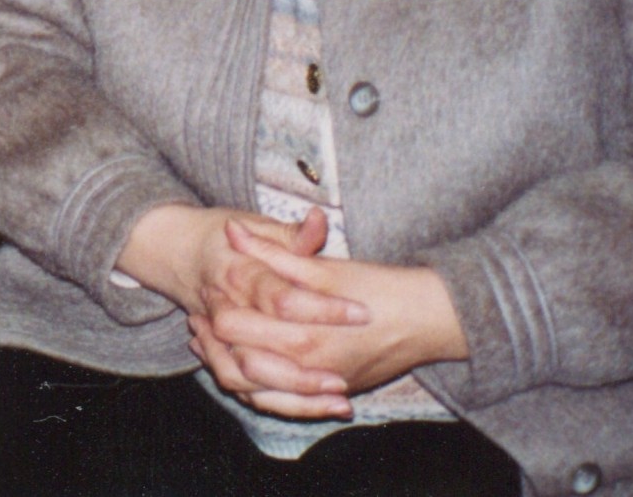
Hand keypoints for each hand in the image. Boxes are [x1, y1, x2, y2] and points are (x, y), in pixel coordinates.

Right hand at [122, 204, 364, 418]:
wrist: (175, 251)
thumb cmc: (223, 239)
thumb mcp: (259, 226)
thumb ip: (292, 235)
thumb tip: (319, 221)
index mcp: (236, 273)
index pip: (280, 298)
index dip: (322, 308)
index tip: (362, 314)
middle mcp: (222, 309)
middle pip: (254, 354)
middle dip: (301, 372)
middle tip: (345, 376)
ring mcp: (216, 337)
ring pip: (245, 379)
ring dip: (293, 395)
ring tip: (339, 397)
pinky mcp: (219, 356)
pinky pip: (244, 391)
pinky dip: (283, 404)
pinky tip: (324, 405)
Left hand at [195, 220, 467, 414]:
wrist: (433, 320)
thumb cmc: (381, 288)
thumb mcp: (324, 269)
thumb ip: (274, 254)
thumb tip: (232, 229)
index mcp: (302, 334)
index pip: (234, 329)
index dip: (214, 309)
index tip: (206, 291)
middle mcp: (309, 368)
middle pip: (237, 364)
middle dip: (213, 343)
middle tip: (199, 317)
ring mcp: (322, 384)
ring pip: (256, 391)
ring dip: (228, 367)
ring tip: (209, 343)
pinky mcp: (334, 390)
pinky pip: (283, 403)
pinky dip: (257, 389)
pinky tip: (243, 368)